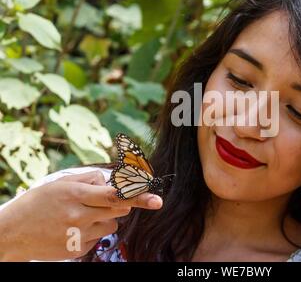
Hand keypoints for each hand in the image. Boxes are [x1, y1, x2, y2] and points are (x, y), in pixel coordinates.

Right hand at [0, 170, 161, 260]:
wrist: (13, 233)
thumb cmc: (38, 203)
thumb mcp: (60, 184)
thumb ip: (89, 181)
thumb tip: (111, 182)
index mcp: (75, 195)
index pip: (114, 195)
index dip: (137, 196)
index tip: (156, 200)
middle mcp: (79, 216)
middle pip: (118, 210)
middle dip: (118, 204)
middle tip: (99, 202)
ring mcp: (78, 235)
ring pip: (111, 225)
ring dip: (104, 218)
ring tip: (80, 216)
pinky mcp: (77, 250)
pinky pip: (98, 238)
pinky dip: (91, 232)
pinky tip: (72, 229)